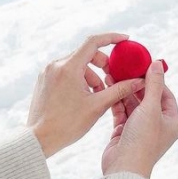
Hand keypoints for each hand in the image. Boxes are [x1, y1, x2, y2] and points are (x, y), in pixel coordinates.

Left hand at [28, 33, 144, 157]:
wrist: (39, 140)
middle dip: (102, 64)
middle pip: (86, 54)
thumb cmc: (67, 125)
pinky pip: (66, 72)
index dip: (111, 38)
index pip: (93, 42)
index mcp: (68, 67)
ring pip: (76, 65)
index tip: (124, 40)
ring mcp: (48, 72)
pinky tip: (83, 98)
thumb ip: (119, 90)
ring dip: (91, 75)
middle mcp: (55, 65)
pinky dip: (78, 79)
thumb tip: (138, 81)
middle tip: (111, 80)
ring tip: (97, 95)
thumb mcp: (97, 106)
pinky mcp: (44, 81)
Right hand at [101, 61, 177, 178]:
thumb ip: (153, 84)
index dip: (154, 79)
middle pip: (147, 98)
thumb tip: (158, 63)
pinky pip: (122, 112)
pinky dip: (116, 101)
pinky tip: (109, 88)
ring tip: (112, 75)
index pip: (165, 94)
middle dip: (135, 84)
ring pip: (133, 105)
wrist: (124, 168)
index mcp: (172, 121)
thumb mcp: (150, 108)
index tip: (142, 66)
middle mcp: (158, 125)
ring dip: (124, 91)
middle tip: (124, 68)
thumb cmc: (142, 141)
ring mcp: (141, 129)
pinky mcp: (125, 132)